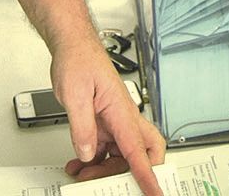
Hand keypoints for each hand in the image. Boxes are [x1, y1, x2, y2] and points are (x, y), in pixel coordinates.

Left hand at [55, 38, 164, 193]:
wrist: (72, 47)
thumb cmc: (79, 60)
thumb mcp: (75, 94)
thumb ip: (82, 127)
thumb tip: (87, 152)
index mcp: (122, 110)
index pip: (139, 150)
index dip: (147, 174)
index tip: (155, 192)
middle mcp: (122, 117)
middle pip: (142, 154)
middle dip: (129, 173)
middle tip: (110, 183)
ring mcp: (113, 121)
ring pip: (121, 155)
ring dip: (105, 169)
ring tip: (83, 173)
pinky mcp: (103, 122)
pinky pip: (105, 149)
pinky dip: (94, 161)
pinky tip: (80, 163)